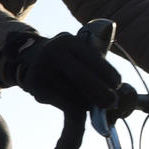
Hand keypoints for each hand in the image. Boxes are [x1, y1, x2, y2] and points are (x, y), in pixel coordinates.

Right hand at [7, 31, 122, 111]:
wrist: (30, 57)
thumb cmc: (66, 57)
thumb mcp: (79, 51)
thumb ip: (96, 66)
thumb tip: (116, 94)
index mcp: (70, 42)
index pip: (92, 59)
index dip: (108, 74)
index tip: (118, 85)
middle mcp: (54, 53)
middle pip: (81, 77)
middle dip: (100, 93)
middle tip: (111, 103)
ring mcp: (42, 70)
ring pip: (72, 94)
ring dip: (87, 103)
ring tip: (89, 102)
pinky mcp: (35, 87)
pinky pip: (62, 103)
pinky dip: (73, 107)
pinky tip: (73, 103)